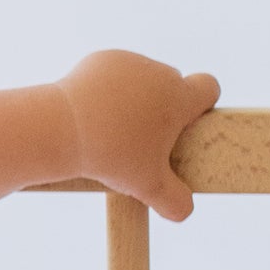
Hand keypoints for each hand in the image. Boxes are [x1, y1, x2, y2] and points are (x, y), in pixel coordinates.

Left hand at [59, 52, 219, 222]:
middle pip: (172, 84)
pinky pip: (114, 75)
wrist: (61, 130)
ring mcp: (129, 62)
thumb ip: (174, 201)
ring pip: (142, 80)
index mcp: (178, 95)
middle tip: (140, 140)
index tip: (183, 123)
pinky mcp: (100, 59)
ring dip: (134, 99)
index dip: (201, 105)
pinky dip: (107, 91)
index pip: (208, 86)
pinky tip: (92, 113)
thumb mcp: (148, 187)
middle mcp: (158, 72)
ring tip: (111, 129)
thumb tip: (183, 210)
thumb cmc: (110, 157)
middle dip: (162, 108)